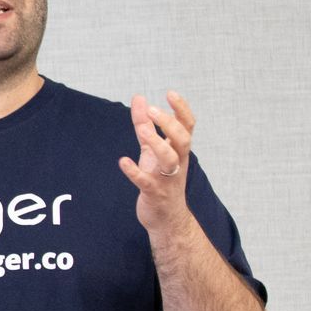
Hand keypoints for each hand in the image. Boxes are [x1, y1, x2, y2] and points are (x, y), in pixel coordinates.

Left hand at [119, 91, 196, 234]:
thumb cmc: (160, 179)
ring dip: (157, 144)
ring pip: (169, 159)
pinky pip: (146, 182)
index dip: (181, 109)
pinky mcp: (153, 193)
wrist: (167, 218)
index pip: (187, 126)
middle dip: (170, 124)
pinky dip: (134, 172)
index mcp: (178, 150)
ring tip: (143, 132)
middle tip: (152, 110)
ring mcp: (166, 178)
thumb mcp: (151, 149)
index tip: (170, 93)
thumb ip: (145, 124)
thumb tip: (139, 98)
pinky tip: (123, 162)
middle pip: (183, 140)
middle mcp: (177, 163)